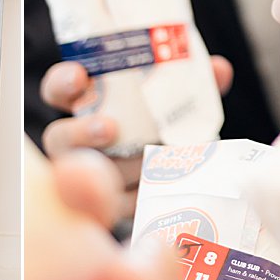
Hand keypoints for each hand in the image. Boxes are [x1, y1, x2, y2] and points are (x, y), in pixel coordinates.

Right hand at [39, 56, 233, 222]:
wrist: (179, 177)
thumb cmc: (165, 127)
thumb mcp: (179, 101)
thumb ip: (196, 83)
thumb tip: (219, 70)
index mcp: (88, 104)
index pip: (59, 88)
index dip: (64, 81)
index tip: (80, 77)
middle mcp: (78, 142)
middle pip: (59, 137)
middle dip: (81, 132)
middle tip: (110, 128)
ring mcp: (89, 177)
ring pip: (84, 176)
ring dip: (114, 168)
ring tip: (146, 163)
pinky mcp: (107, 210)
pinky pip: (111, 209)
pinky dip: (135, 200)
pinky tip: (156, 193)